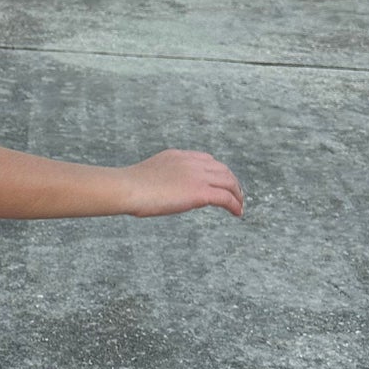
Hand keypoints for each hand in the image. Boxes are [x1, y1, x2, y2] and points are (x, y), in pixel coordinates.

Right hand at [121, 149, 243, 218]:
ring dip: (237, 194)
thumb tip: (161, 191)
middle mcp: (191, 162)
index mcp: (178, 156)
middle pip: (222, 169)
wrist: (128, 188)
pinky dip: (235, 205)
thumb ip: (161, 179)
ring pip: (229, 182)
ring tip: (239, 205)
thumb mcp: (148, 176)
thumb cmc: (129, 187)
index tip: (220, 182)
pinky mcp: (200, 192)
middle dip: (232, 182)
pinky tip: (237, 213)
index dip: (217, 171)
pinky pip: (226, 197)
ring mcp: (197, 175)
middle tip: (236, 195)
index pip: (206, 159)